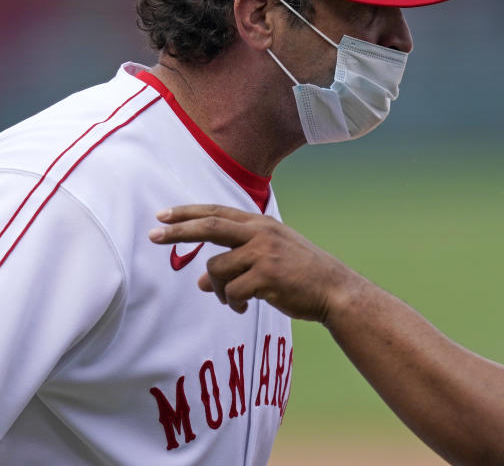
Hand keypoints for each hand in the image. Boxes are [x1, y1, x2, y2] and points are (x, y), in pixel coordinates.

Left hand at [148, 204, 356, 321]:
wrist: (334, 289)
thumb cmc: (301, 274)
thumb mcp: (271, 257)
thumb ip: (238, 261)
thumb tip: (203, 282)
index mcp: (262, 224)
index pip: (218, 213)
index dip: (188, 213)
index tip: (163, 215)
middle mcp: (261, 234)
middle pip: (210, 226)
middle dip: (179, 231)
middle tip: (153, 236)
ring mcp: (264, 254)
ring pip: (217, 270)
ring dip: (218, 289)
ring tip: (233, 299)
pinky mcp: (267, 276)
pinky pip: (232, 292)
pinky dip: (233, 303)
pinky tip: (244, 307)